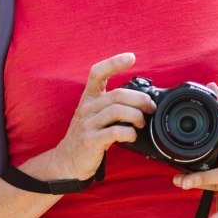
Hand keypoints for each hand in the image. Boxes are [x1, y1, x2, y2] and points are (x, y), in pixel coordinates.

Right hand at [28, 53, 153, 183]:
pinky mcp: (91, 140)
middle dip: (140, 99)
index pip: (97, 73)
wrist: (67, 161)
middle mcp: (86, 108)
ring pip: (117, 111)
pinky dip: (129, 133)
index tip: (131, 57)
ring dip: (136, 116)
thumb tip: (142, 102)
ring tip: (141, 123)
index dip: (114, 63)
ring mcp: (87, 124)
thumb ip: (112, 106)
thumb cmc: (87, 136)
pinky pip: (115, 131)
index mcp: (88, 98)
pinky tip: (132, 136)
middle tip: (150, 107)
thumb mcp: (94, 115)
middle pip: (117, 94)